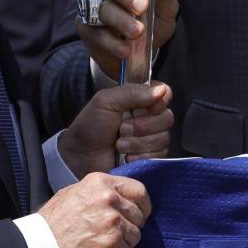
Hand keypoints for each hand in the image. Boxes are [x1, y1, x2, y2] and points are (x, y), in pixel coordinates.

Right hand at [38, 172, 151, 247]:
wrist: (42, 245)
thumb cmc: (54, 220)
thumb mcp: (74, 192)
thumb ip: (99, 192)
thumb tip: (118, 196)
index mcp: (101, 182)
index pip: (139, 190)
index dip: (143, 205)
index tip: (140, 214)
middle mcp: (109, 198)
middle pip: (139, 215)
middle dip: (130, 227)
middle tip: (115, 234)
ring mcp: (112, 220)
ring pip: (135, 235)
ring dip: (123, 243)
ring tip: (104, 245)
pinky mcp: (112, 241)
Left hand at [57, 81, 172, 176]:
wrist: (80, 156)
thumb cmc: (90, 126)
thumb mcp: (106, 101)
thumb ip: (133, 93)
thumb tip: (161, 90)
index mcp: (140, 99)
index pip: (165, 93)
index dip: (157, 103)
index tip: (139, 109)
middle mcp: (148, 117)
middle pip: (167, 118)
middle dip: (143, 126)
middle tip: (122, 129)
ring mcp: (151, 138)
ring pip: (163, 138)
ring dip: (138, 143)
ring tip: (119, 144)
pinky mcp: (151, 157)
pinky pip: (159, 156)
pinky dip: (140, 157)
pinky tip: (126, 157)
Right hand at [79, 0, 178, 77]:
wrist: (140, 55)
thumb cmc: (153, 22)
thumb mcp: (165, 9)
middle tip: (142, 7)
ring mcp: (93, 6)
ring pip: (101, 7)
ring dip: (120, 20)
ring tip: (138, 32)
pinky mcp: (87, 28)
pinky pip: (96, 32)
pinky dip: (113, 42)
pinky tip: (126, 50)